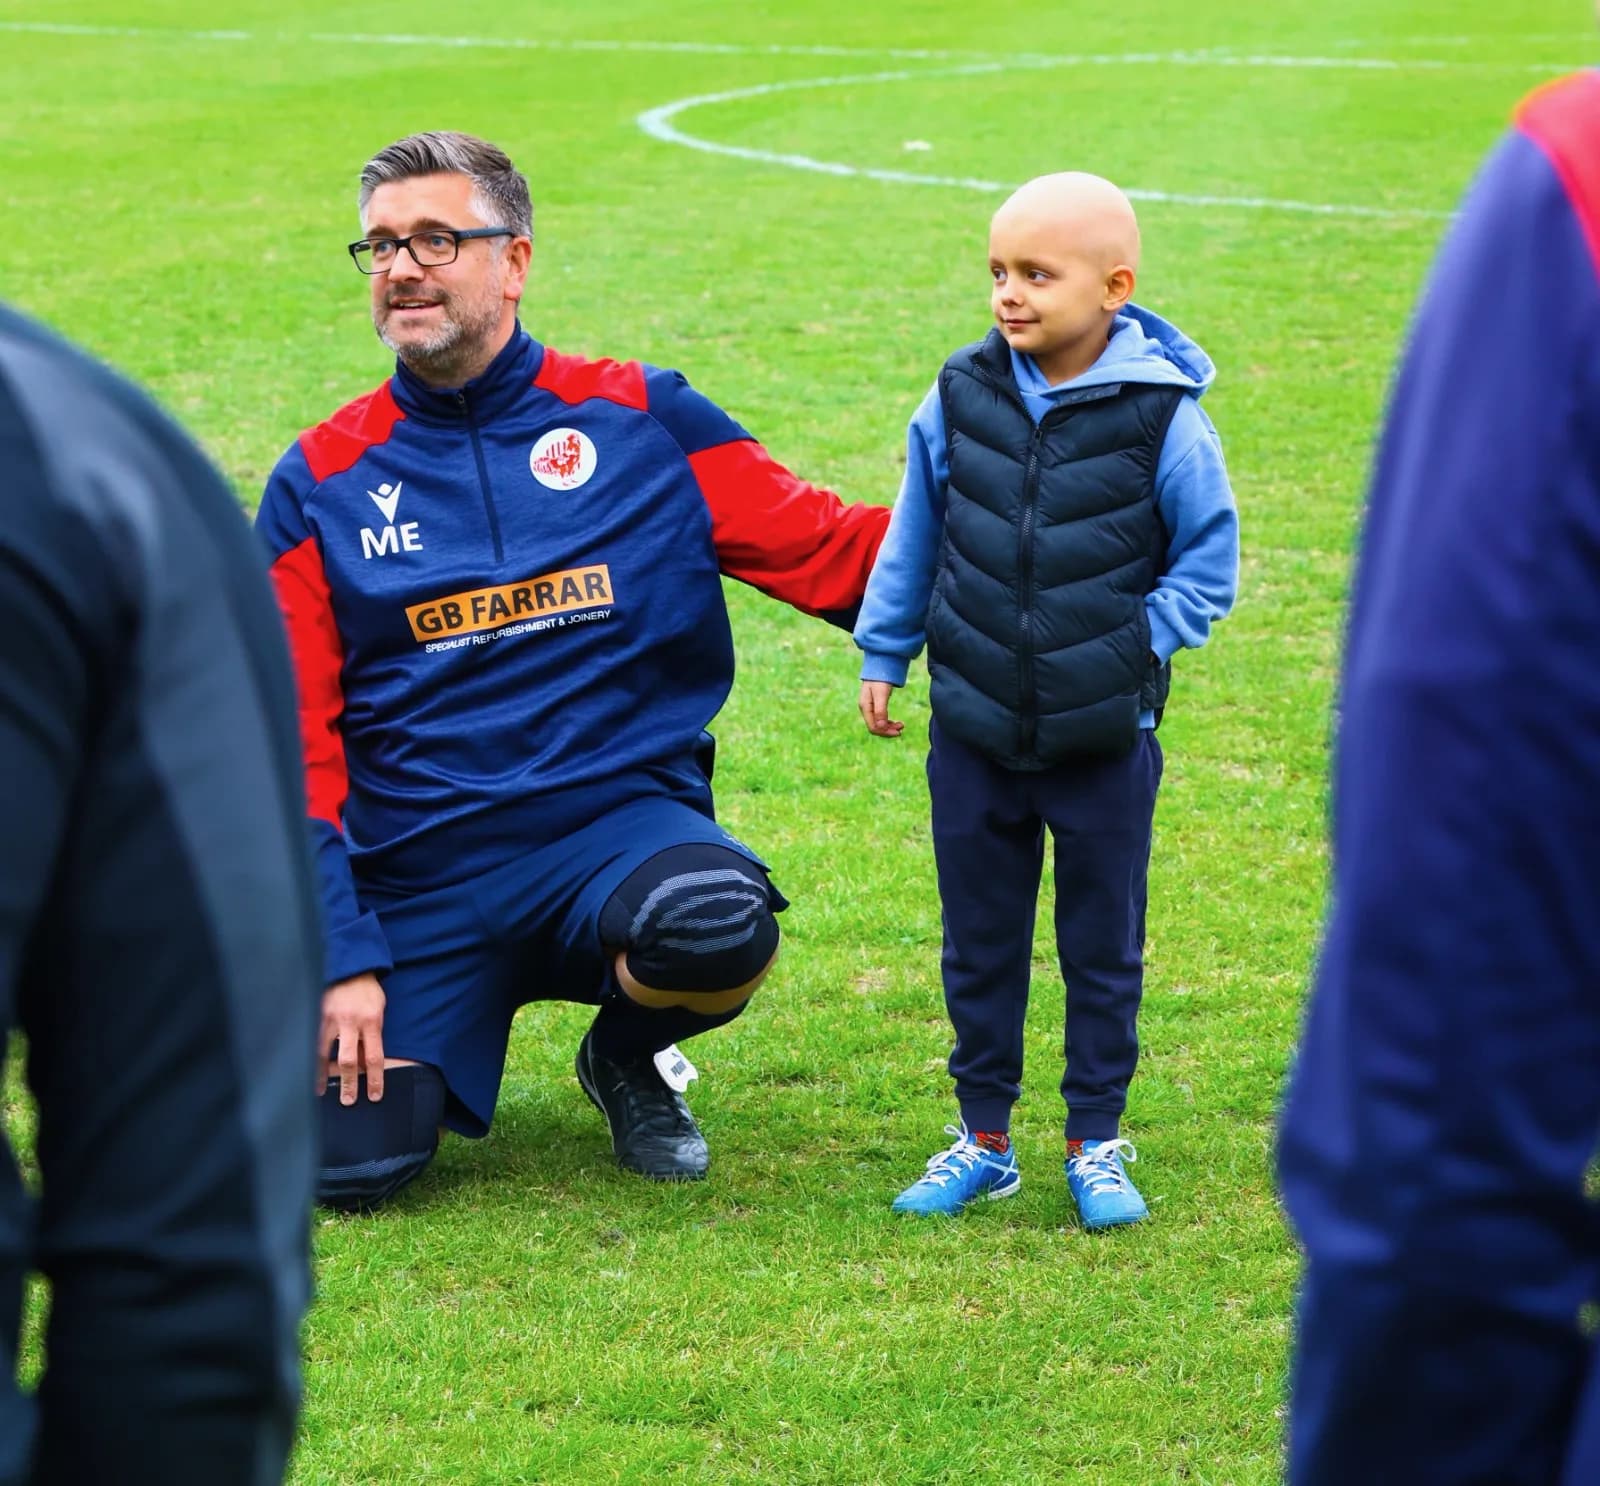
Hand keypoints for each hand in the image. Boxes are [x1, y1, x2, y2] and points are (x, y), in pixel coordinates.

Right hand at [319, 973, 386, 1103]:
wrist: (349, 966)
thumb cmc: (367, 991)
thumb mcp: (378, 1010)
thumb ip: (372, 1034)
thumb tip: (366, 1062)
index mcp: (371, 1021)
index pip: (374, 1057)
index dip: (375, 1079)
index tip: (374, 1096)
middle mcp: (350, 1022)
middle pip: (349, 1060)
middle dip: (348, 1083)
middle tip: (347, 1101)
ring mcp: (330, 1019)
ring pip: (324, 1053)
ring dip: (321, 1076)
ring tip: (318, 1091)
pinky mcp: (315, 1014)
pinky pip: (311, 1040)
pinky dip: (308, 1057)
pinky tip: (304, 1069)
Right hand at [859, 680, 903, 737]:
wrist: (880, 665)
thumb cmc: (880, 679)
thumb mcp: (881, 694)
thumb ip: (881, 710)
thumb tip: (881, 727)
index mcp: (865, 707)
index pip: (873, 727)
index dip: (885, 732)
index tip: (898, 732)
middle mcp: (866, 709)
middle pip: (875, 727)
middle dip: (888, 730)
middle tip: (901, 729)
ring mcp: (870, 707)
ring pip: (878, 724)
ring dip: (889, 727)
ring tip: (901, 725)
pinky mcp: (875, 704)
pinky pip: (880, 718)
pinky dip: (887, 722)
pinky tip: (895, 722)